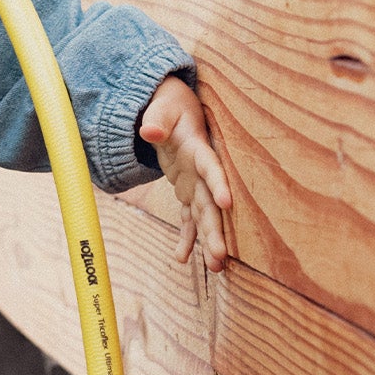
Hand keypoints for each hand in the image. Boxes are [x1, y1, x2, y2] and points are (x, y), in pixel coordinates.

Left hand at [138, 76, 233, 270]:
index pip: (211, 167)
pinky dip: (186, 237)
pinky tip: (181, 258)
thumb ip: (156, 120)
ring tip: (216, 267)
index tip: (227, 203)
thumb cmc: (169, 106)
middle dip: (216, 230)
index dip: (219, 183)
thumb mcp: (161, 108)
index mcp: (199, 149)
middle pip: (211, 203)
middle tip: (220, 257)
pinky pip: (189, 218)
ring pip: (205, 216)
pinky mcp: (189, 192)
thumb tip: (147, 131)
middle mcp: (202, 172)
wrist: (176, 111)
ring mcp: (197, 184)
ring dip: (209, 240)